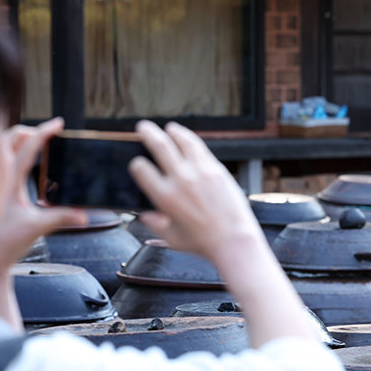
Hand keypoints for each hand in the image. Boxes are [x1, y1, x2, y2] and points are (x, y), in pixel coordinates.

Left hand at [0, 118, 87, 274]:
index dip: (44, 132)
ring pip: (2, 149)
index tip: (58, 124)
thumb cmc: (2, 245)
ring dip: (18, 141)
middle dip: (29, 131)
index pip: (28, 147)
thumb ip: (61, 217)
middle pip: (10, 139)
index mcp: (8, 182)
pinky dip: (11, 155)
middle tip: (47, 134)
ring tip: (36, 143)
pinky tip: (22, 163)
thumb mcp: (35, 228)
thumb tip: (83, 214)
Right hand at [129, 121, 266, 265]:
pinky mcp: (216, 170)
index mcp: (165, 198)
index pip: (142, 170)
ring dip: (172, 131)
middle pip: (160, 146)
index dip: (136, 165)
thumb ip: (155, 225)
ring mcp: (200, 172)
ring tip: (168, 128)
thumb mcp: (171, 239)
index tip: (138, 164)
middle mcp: (181, 181)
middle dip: (148, 133)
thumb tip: (145, 215)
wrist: (233, 240)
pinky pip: (200, 148)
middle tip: (143, 127)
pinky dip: (190, 139)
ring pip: (182, 142)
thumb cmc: (203, 243)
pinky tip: (186, 137)